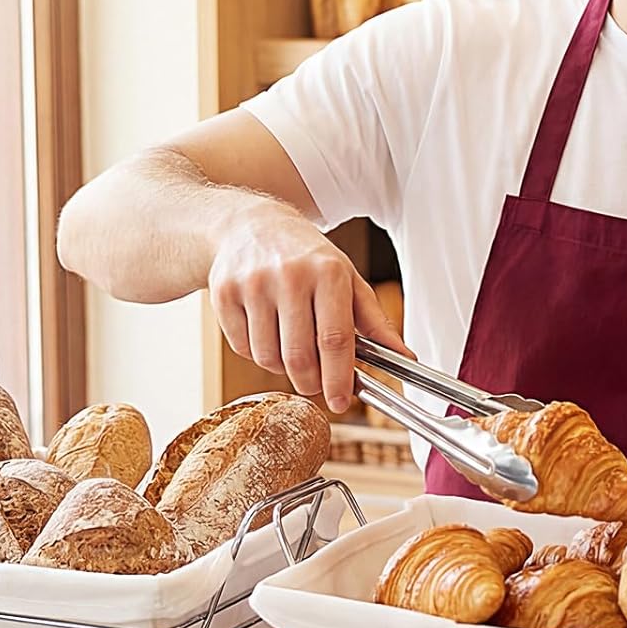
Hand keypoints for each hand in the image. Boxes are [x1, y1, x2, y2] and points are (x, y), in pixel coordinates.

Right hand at [207, 202, 411, 413]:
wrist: (249, 225)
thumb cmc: (307, 257)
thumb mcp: (348, 279)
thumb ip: (375, 321)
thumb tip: (403, 357)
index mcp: (328, 273)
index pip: (335, 339)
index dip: (339, 378)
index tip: (342, 401)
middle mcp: (289, 276)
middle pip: (300, 356)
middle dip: (311, 382)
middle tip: (316, 383)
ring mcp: (252, 285)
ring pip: (268, 358)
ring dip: (283, 367)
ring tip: (291, 345)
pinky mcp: (223, 295)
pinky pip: (243, 348)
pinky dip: (257, 352)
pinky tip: (266, 331)